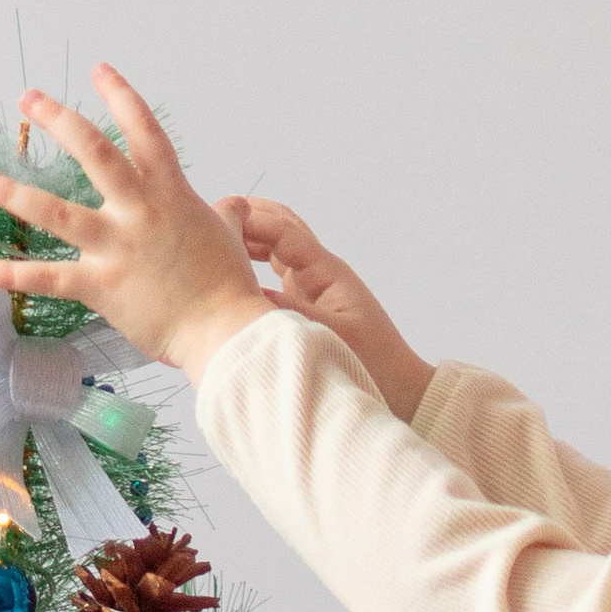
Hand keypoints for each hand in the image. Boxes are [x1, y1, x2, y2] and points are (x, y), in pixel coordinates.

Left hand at [0, 72, 268, 382]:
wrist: (224, 330)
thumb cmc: (228, 285)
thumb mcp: (230, 235)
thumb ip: (226, 214)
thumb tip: (233, 205)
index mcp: (170, 192)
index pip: (144, 129)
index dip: (120, 96)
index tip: (98, 70)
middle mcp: (139, 211)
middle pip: (93, 151)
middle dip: (57, 119)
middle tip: (29, 99)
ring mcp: (117, 247)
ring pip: (55, 212)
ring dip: (12, 192)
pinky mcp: (101, 286)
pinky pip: (48, 278)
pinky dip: (12, 275)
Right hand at [212, 198, 435, 423]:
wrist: (403, 392)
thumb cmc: (375, 364)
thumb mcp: (328, 335)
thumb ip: (285, 311)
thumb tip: (242, 295)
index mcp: (326, 271)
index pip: (282, 229)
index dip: (250, 220)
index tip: (217, 220)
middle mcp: (318, 273)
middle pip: (278, 229)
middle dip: (246, 219)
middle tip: (207, 220)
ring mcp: (312, 288)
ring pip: (274, 250)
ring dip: (247, 242)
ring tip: (211, 242)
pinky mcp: (306, 306)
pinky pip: (274, 276)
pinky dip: (252, 267)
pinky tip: (229, 274)